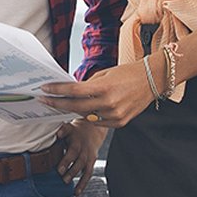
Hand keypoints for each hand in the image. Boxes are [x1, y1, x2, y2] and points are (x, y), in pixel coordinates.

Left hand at [40, 55, 163, 128]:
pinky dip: (89, 116)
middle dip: (57, 103)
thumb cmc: (128, 73)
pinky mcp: (119, 123)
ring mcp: (114, 115)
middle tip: (44, 100)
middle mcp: (109, 103)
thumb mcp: (105, 74)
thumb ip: (88, 84)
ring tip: (60, 104)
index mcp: (104, 87)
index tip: (44, 89)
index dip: (56, 90)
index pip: (73, 91)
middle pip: (75, 106)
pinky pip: (97, 122)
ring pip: (85, 116)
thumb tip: (70, 90)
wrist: (152, 80)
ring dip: (71, 110)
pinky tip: (82, 110)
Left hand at [55, 120, 107, 195]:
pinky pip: (88, 174)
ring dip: (77, 179)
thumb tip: (57, 134)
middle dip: (72, 171)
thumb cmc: (75, 131)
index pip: (73, 152)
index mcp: (78, 142)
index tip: (59, 170)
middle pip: (80, 161)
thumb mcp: (69, 127)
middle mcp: (85, 150)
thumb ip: (62, 131)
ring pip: (85, 169)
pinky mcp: (91, 163)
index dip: (67, 161)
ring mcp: (89, 157)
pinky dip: (83, 184)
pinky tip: (76, 192)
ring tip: (68, 185)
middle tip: (63, 178)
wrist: (92, 130)